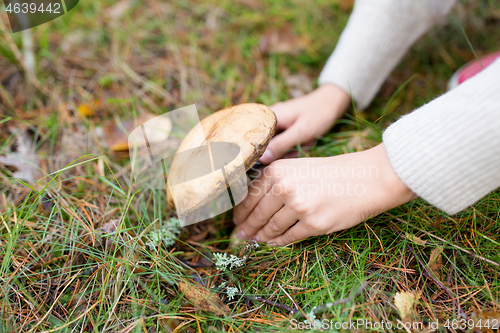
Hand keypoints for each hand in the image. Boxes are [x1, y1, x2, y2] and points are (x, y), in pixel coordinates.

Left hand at [234, 144, 414, 245]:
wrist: (365, 178)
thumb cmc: (331, 172)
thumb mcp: (297, 168)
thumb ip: (274, 183)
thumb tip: (251, 206)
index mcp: (277, 171)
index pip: (249, 196)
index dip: (240, 212)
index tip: (236, 220)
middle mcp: (284, 187)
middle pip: (257, 214)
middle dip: (246, 228)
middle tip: (240, 236)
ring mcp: (298, 207)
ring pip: (271, 228)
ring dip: (261, 237)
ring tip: (254, 241)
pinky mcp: (313, 224)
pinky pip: (289, 237)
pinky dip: (279, 242)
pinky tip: (273, 243)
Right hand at [259, 84, 350, 163]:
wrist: (333, 101)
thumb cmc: (319, 113)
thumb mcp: (302, 131)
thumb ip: (281, 145)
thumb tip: (262, 159)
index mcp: (269, 116)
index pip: (253, 137)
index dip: (259, 151)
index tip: (273, 158)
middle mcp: (269, 119)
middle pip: (265, 145)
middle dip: (283, 152)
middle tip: (301, 146)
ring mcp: (277, 124)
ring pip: (277, 146)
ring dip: (291, 149)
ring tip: (307, 142)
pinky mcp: (285, 129)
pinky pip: (285, 144)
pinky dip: (295, 146)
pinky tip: (306, 142)